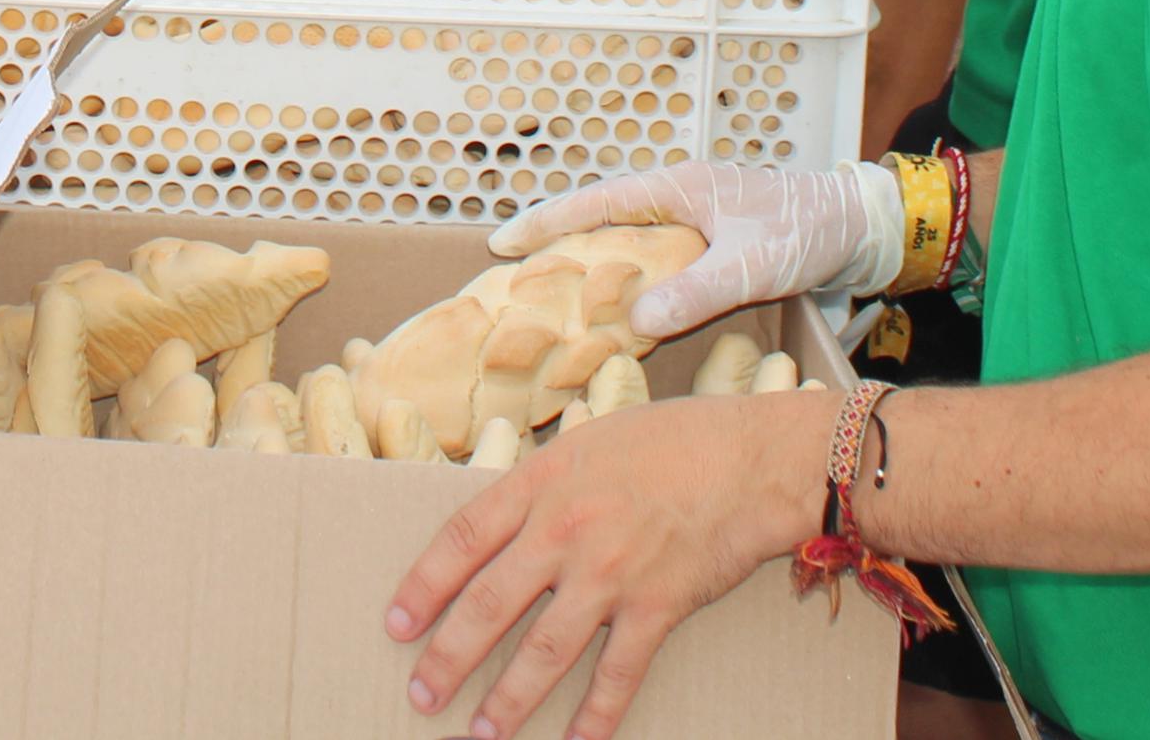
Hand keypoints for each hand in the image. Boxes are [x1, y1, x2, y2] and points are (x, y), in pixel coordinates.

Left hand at [386, 384, 831, 739]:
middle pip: (490, 604)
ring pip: (544, 650)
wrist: (753, 459)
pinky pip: (618, 675)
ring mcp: (610, 573)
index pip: (462, 539)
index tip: (396, 625)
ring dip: (508, 700)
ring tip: (480, 734)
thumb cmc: (674, 440)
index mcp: (541, 482)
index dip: (424, 586)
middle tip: (420, 695)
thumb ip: (542, 483)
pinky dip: (596, 717)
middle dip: (448, 656)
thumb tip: (501, 519)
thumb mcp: (589, 442)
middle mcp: (564, 530)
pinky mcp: (657, 607)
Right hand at [489, 159, 902, 341]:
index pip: (595, 202)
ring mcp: (691, 216)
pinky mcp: (708, 239)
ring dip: (587, 259)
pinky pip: (649, 253)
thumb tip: (635, 321)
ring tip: (546, 290)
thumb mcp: (752, 265)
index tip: (500, 243)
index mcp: (677, 186)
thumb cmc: (808, 231)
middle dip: (554, 240)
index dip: (546, 223)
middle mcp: (677, 196)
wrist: (860, 226)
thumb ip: (696, 291)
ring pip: (623, 236)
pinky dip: (622, 272)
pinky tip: (613, 301)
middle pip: (599, 216)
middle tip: (509, 272)